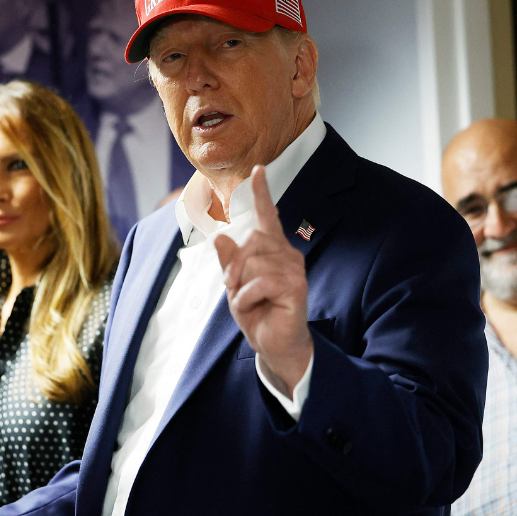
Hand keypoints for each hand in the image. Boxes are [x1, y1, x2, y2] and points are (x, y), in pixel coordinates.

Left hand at [214, 166, 312, 392]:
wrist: (274, 345)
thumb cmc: (258, 313)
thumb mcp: (236, 286)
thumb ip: (229, 262)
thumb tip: (220, 236)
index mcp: (272, 250)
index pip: (268, 216)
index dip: (262, 192)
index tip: (257, 170)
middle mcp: (287, 254)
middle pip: (250, 240)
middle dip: (234, 266)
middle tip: (235, 289)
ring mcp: (294, 268)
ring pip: (253, 261)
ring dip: (241, 286)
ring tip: (250, 301)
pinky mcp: (296, 286)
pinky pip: (260, 281)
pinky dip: (248, 297)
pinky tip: (257, 306)